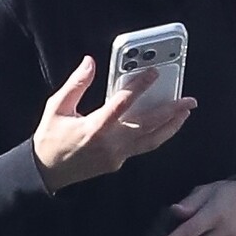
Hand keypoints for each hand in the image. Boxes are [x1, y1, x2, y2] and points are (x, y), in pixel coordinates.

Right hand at [32, 55, 196, 192]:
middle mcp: (110, 143)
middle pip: (148, 125)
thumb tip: (90, 62)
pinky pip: (143, 147)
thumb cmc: (50, 138)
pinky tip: (166, 125)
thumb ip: (76, 84)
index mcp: (94, 128)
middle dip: (171, 111)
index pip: (123, 103)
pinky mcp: (118, 163)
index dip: (140, 86)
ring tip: (185, 113)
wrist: (46, 173)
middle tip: (188, 99)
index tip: (154, 73)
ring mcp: (116, 156)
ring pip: (151, 140)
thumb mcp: (56, 107)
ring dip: (171, 126)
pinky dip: (158, 135)